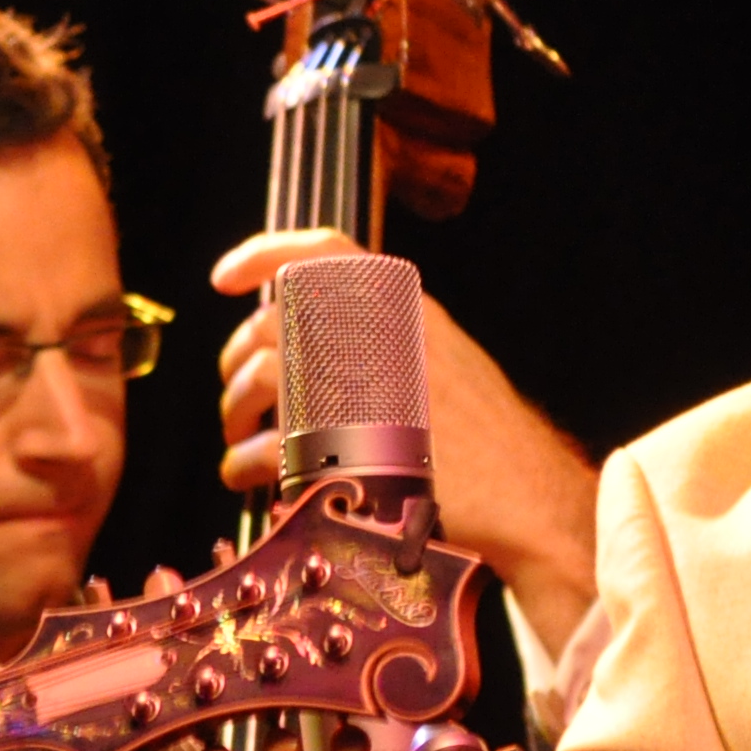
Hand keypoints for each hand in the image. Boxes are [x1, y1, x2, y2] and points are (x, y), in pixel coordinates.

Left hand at [211, 228, 601, 656]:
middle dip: (238, 363)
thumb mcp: (446, 366)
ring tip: (241, 447)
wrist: (525, 500)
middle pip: (271, 324)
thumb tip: (323, 354)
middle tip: (238, 405)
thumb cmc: (490, 445)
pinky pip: (265, 443)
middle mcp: (378, 333)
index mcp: (403, 307)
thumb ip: (389, 348)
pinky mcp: (341, 443)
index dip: (263, 255)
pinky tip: (250, 481)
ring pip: (260, 376)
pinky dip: (245, 462)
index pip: (323, 250)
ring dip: (236, 412)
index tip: (225, 278)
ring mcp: (357, 385)